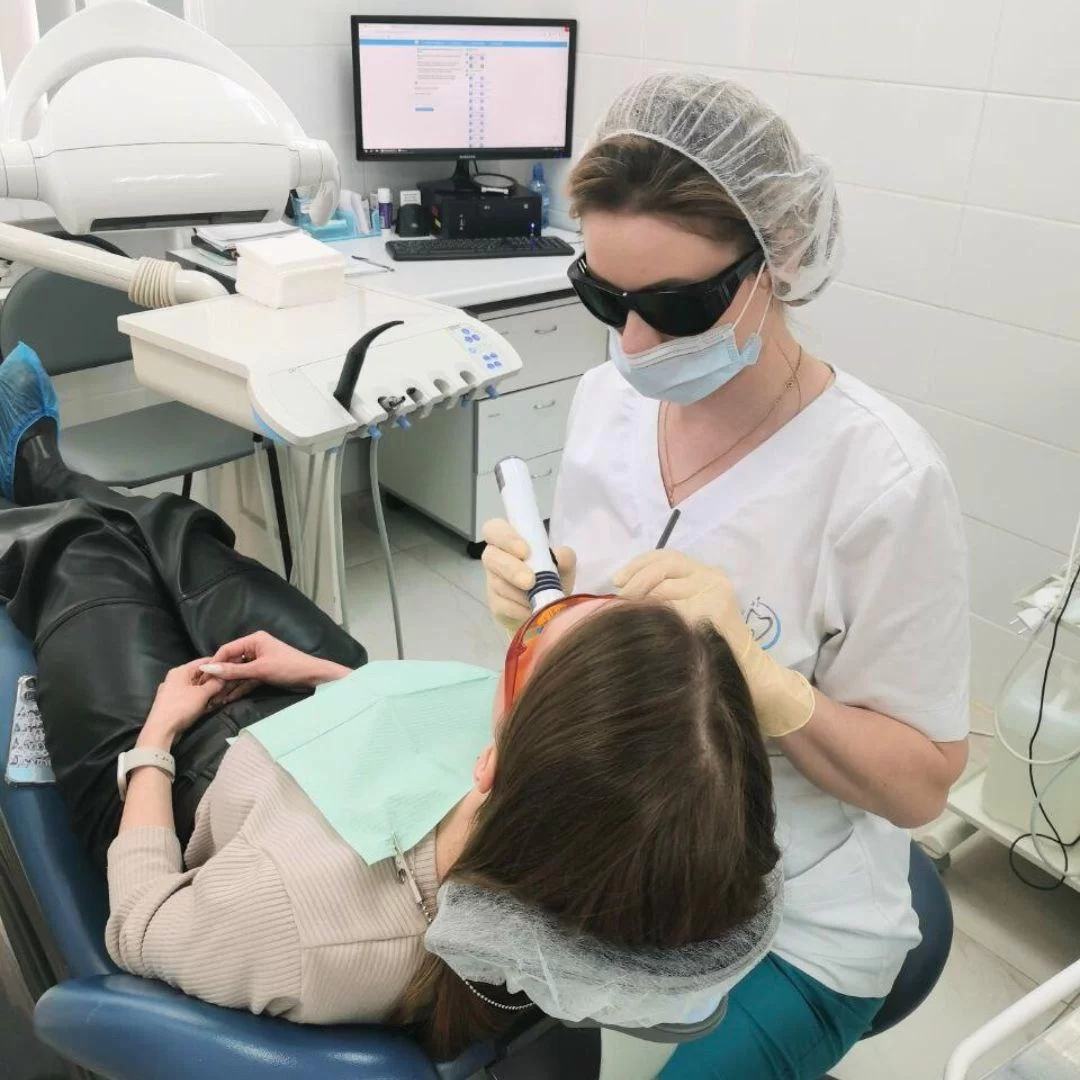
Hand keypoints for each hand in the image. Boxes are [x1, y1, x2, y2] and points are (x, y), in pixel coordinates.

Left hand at [142, 659, 227, 744]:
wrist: (161, 730)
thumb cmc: (181, 707)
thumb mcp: (202, 694)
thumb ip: (215, 683)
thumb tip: (224, 677)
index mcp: (180, 671)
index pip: (203, 662)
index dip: (219, 664)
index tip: (231, 669)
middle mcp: (175, 678)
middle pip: (200, 675)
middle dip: (214, 681)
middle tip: (229, 686)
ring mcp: (173, 691)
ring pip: (196, 687)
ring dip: (209, 692)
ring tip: (221, 697)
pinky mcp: (173, 703)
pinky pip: (191, 696)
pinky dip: (201, 699)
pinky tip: (210, 705)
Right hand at [199, 631, 349, 688]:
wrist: (313, 677)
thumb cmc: (288, 667)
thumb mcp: (259, 670)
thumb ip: (233, 671)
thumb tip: (208, 669)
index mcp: (254, 640)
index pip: (227, 649)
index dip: (214, 663)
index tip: (201, 677)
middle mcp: (255, 648)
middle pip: (231, 662)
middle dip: (220, 677)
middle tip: (206, 691)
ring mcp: (259, 661)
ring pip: (238, 673)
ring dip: (228, 686)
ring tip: (214, 699)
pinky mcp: (264, 673)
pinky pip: (247, 680)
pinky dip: (239, 688)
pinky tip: (227, 698)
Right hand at [481, 519, 576, 634]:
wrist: (550, 609)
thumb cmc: (553, 578)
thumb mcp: (564, 566)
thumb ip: (564, 556)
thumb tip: (559, 556)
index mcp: (509, 541)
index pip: (494, 529)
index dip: (506, 538)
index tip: (525, 551)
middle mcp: (496, 558)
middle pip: (490, 556)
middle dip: (511, 569)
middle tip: (530, 581)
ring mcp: (492, 582)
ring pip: (498, 584)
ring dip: (519, 593)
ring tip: (538, 599)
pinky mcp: (494, 604)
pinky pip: (501, 605)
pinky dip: (519, 609)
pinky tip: (531, 610)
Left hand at [613, 550, 814, 737]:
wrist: (746, 672)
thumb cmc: (709, 645)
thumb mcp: (690, 610)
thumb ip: (667, 594)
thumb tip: (624, 590)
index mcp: (707, 573)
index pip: (667, 556)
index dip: (638, 564)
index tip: (617, 580)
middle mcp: (713, 577)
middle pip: (664, 565)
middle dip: (636, 580)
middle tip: (620, 598)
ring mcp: (714, 592)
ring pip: (664, 587)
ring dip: (642, 601)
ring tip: (631, 615)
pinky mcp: (711, 611)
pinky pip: (671, 608)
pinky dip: (655, 616)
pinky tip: (649, 628)